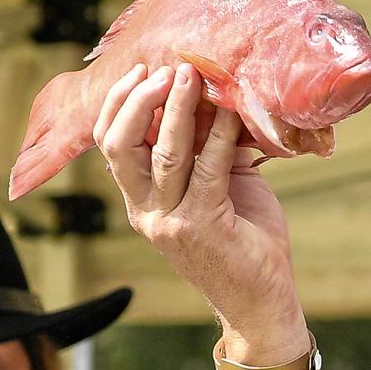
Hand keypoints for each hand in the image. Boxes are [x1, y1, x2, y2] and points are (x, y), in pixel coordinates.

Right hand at [95, 62, 310, 355]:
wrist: (260, 301)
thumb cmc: (242, 239)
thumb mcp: (217, 187)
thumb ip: (205, 150)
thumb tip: (213, 95)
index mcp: (141, 202)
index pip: (110, 145)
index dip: (119, 105)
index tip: (141, 71)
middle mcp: (147, 212)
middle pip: (121, 145)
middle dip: (140, 100)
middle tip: (168, 68)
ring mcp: (172, 222)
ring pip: (163, 153)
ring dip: (178, 109)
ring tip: (192, 76)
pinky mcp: (204, 226)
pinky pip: (209, 169)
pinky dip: (220, 135)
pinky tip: (232, 111)